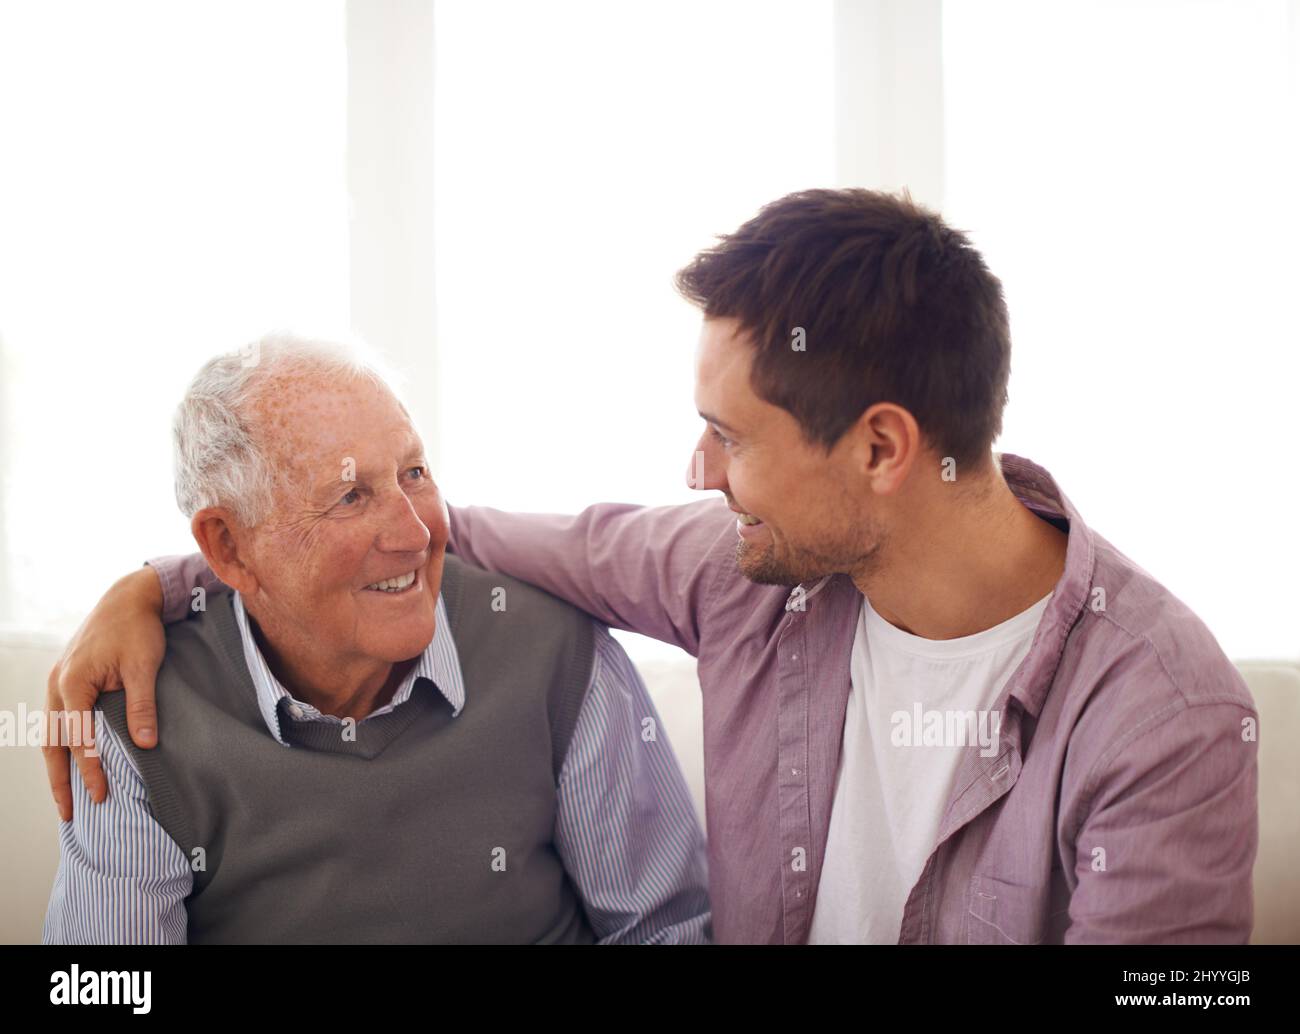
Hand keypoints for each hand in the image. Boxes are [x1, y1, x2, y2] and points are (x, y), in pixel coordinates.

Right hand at [43, 566, 165, 820]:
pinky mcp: (66, 678)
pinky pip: (58, 719)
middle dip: (61, 780)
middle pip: (53, 743)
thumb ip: (142, 706)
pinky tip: (71, 761)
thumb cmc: (139, 629)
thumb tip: (146, 745)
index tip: (100, 796)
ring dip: (57, 766)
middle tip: (69, 815)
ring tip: (65, 798)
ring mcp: (57, 681)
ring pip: (51, 733)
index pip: (79, 738)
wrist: (130, 597)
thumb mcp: (144, 667)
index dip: (89, 770)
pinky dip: (62, 744)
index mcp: (73, 682)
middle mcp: (57, 684)